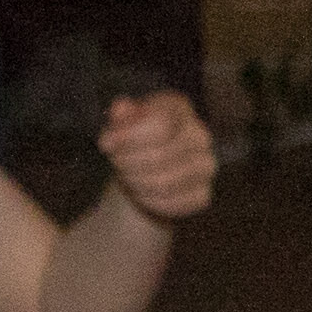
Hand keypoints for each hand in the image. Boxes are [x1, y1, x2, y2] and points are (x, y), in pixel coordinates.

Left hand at [99, 90, 217, 217]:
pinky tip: (140, 193)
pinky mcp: (202, 194)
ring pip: (164, 182)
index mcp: (180, 109)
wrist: (146, 169)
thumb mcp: (122, 122)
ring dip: (136, 182)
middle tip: (116, 163)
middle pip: (160, 155)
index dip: (128, 137)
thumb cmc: (133, 141)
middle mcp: (199, 135)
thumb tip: (121, 108)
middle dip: (128, 163)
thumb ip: (121, 114)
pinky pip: (172, 203)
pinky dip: (148, 201)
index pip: (159, 124)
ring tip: (126, 177)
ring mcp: (205, 166)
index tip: (106, 144)